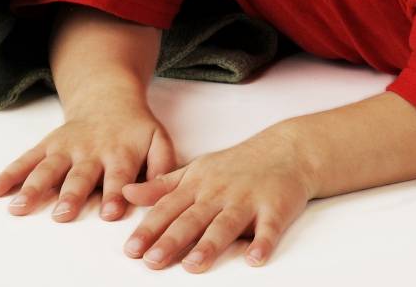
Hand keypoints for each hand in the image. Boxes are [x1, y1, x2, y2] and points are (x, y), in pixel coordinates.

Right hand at [0, 96, 175, 222]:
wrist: (109, 98)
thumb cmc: (135, 129)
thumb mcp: (158, 139)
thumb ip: (163, 164)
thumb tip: (163, 188)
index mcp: (121, 152)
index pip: (119, 176)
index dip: (115, 194)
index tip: (110, 213)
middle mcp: (91, 151)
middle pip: (80, 176)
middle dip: (72, 196)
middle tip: (62, 214)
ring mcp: (66, 148)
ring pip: (48, 169)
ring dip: (33, 187)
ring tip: (19, 207)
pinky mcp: (47, 145)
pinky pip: (25, 159)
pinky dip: (8, 174)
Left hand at [121, 127, 312, 271]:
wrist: (288, 150)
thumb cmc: (238, 165)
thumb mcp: (197, 170)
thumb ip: (162, 186)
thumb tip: (127, 192)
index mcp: (199, 185)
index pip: (169, 208)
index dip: (150, 229)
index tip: (132, 248)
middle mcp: (220, 193)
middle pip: (193, 219)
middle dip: (172, 240)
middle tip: (153, 260)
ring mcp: (249, 200)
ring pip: (226, 224)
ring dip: (210, 244)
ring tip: (194, 264)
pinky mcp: (276, 207)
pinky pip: (269, 228)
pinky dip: (264, 242)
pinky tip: (255, 258)